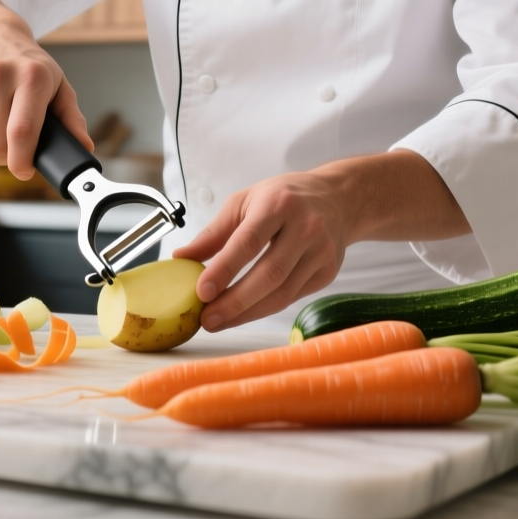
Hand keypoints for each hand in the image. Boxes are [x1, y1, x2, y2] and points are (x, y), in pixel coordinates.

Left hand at [171, 171, 352, 331]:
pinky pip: (292, 297)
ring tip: (219, 320)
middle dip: (234, 302)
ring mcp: (321, 252)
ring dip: (247, 312)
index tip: (201, 291)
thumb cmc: (283, 198)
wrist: (336, 198)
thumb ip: (214, 232)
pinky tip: (244, 312)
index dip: (224, 269)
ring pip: (282, 293)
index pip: (248, 242)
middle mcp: (305, 227)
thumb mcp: (245, 201)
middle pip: (268, 274)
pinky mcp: (328, 272)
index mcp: (279, 204)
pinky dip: (264, 308)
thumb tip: (181, 257)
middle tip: (207, 318)